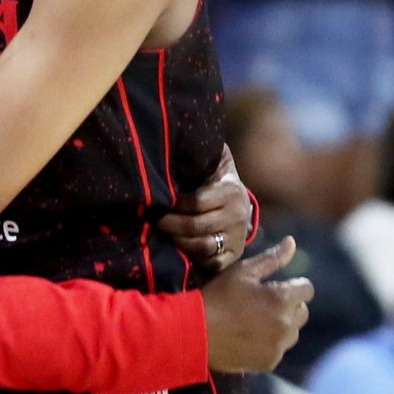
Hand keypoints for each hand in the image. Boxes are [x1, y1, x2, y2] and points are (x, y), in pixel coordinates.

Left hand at [157, 144, 249, 272]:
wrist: (237, 203)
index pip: (195, 202)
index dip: (174, 203)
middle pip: (195, 226)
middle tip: (155, 220)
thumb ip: (201, 151)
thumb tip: (177, 130)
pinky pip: (211, 263)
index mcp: (231, 191)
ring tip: (163, 233)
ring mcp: (237, 237)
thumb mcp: (211, 161)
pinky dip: (191, 258)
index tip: (160, 200)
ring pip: (201, 246)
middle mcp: (238, 215)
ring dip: (177, 241)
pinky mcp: (233, 256)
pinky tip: (177, 248)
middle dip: (169, 224)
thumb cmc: (213, 178)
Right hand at [202, 237, 313, 372]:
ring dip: (281, 326)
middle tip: (262, 305)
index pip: (307, 289)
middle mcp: (287, 323)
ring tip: (255, 323)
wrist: (194, 332)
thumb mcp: (242, 272)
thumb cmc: (217, 296)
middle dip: (288, 306)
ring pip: (292, 332)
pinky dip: (269, 344)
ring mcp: (280, 345)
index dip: (292, 286)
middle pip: (302, 312)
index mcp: (283, 298)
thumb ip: (272, 258)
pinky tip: (248, 339)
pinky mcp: (270, 362)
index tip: (274, 288)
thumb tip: (292, 242)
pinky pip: (279, 349)